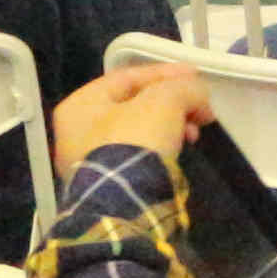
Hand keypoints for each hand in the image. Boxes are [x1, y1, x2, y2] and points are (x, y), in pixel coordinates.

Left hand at [54, 60, 209, 174]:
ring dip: (171, 125)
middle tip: (199, 109)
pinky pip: (137, 155)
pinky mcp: (108, 184)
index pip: (127, 77)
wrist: (125, 204)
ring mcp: (90, 162)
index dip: (165, 73)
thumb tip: (198, 93)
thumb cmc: (136, 142)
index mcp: (80, 105)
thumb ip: (183, 88)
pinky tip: (178, 151)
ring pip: (137, 131)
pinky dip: (160, 147)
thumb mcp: (164, 102)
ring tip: (194, 134)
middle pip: (134, 105)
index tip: (197, 76)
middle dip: (172, 103)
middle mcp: (77, 132)